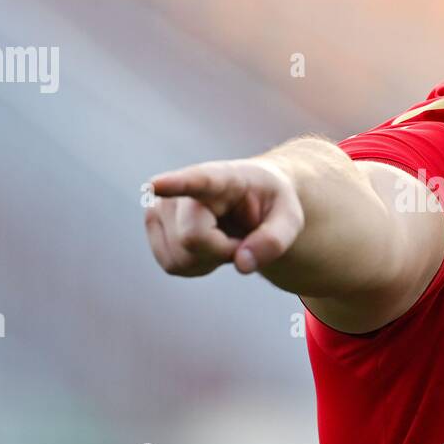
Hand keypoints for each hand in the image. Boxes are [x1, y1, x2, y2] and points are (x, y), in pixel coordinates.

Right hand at [145, 158, 303, 276]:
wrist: (251, 199)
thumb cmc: (270, 205)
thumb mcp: (290, 219)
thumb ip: (274, 240)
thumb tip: (242, 264)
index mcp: (223, 177)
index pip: (197, 180)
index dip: (175, 184)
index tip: (155, 185)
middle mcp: (184, 187)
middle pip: (193, 239)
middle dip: (222, 250)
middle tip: (242, 235)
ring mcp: (163, 204)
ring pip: (180, 257)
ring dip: (209, 259)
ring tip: (225, 235)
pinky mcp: (154, 224)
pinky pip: (172, 265)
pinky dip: (196, 265)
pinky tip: (208, 246)